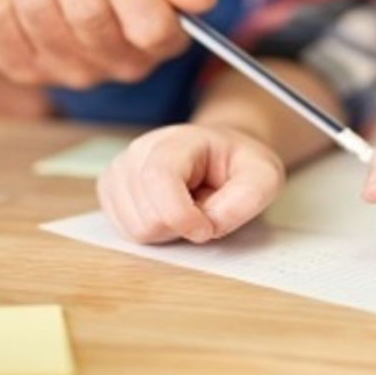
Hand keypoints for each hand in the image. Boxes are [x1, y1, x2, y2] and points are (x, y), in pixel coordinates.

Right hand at [96, 124, 284, 244]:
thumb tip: (209, 225)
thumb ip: (246, 199)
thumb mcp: (263, 176)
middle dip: (180, 228)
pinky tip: (168, 215)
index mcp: (178, 140)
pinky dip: (151, 234)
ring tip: (186, 211)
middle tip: (203, 212)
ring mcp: (120, 170)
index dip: (181, 216)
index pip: (159, 178)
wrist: (218, 152)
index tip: (207, 230)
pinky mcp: (111, 190)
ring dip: (166, 233)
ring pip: (134, 229)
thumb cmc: (239, 164)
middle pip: (146, 215)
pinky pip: (123, 232)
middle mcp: (139, 151)